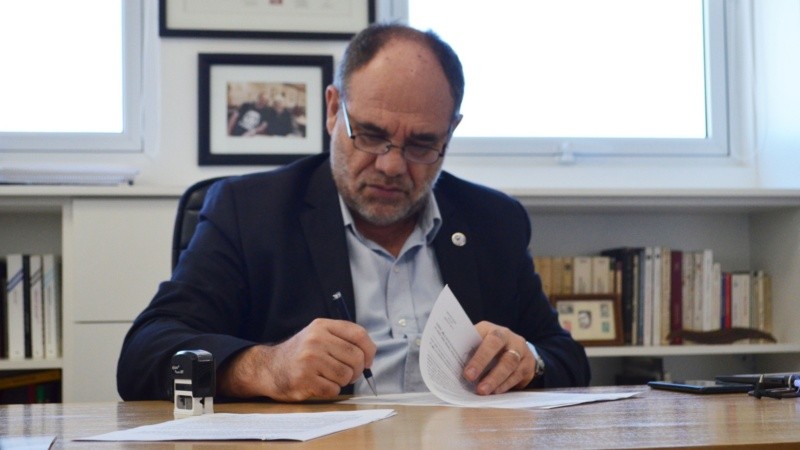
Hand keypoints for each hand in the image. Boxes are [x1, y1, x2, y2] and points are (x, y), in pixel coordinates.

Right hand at [217, 318, 375, 401]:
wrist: (269, 367)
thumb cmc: (301, 353)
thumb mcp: (318, 335)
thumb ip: (342, 338)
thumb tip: (369, 355)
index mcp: (322, 326)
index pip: (358, 334)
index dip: (369, 350)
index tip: (368, 360)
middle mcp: (315, 340)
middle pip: (356, 357)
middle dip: (357, 370)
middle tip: (348, 374)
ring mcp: (309, 360)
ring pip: (346, 375)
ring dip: (343, 381)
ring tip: (330, 377)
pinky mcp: (304, 380)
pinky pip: (333, 389)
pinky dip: (331, 390)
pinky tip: (320, 384)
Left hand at [463, 322, 535, 394]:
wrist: (517, 349)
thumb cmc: (489, 348)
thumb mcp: (478, 344)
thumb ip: (467, 352)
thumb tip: (449, 368)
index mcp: (491, 329)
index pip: (483, 337)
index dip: (477, 356)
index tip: (466, 373)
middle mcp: (507, 337)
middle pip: (496, 346)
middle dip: (484, 365)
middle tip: (473, 382)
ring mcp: (520, 350)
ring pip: (509, 364)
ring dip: (495, 379)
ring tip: (483, 391)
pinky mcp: (528, 364)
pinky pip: (517, 375)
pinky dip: (505, 385)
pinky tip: (495, 392)